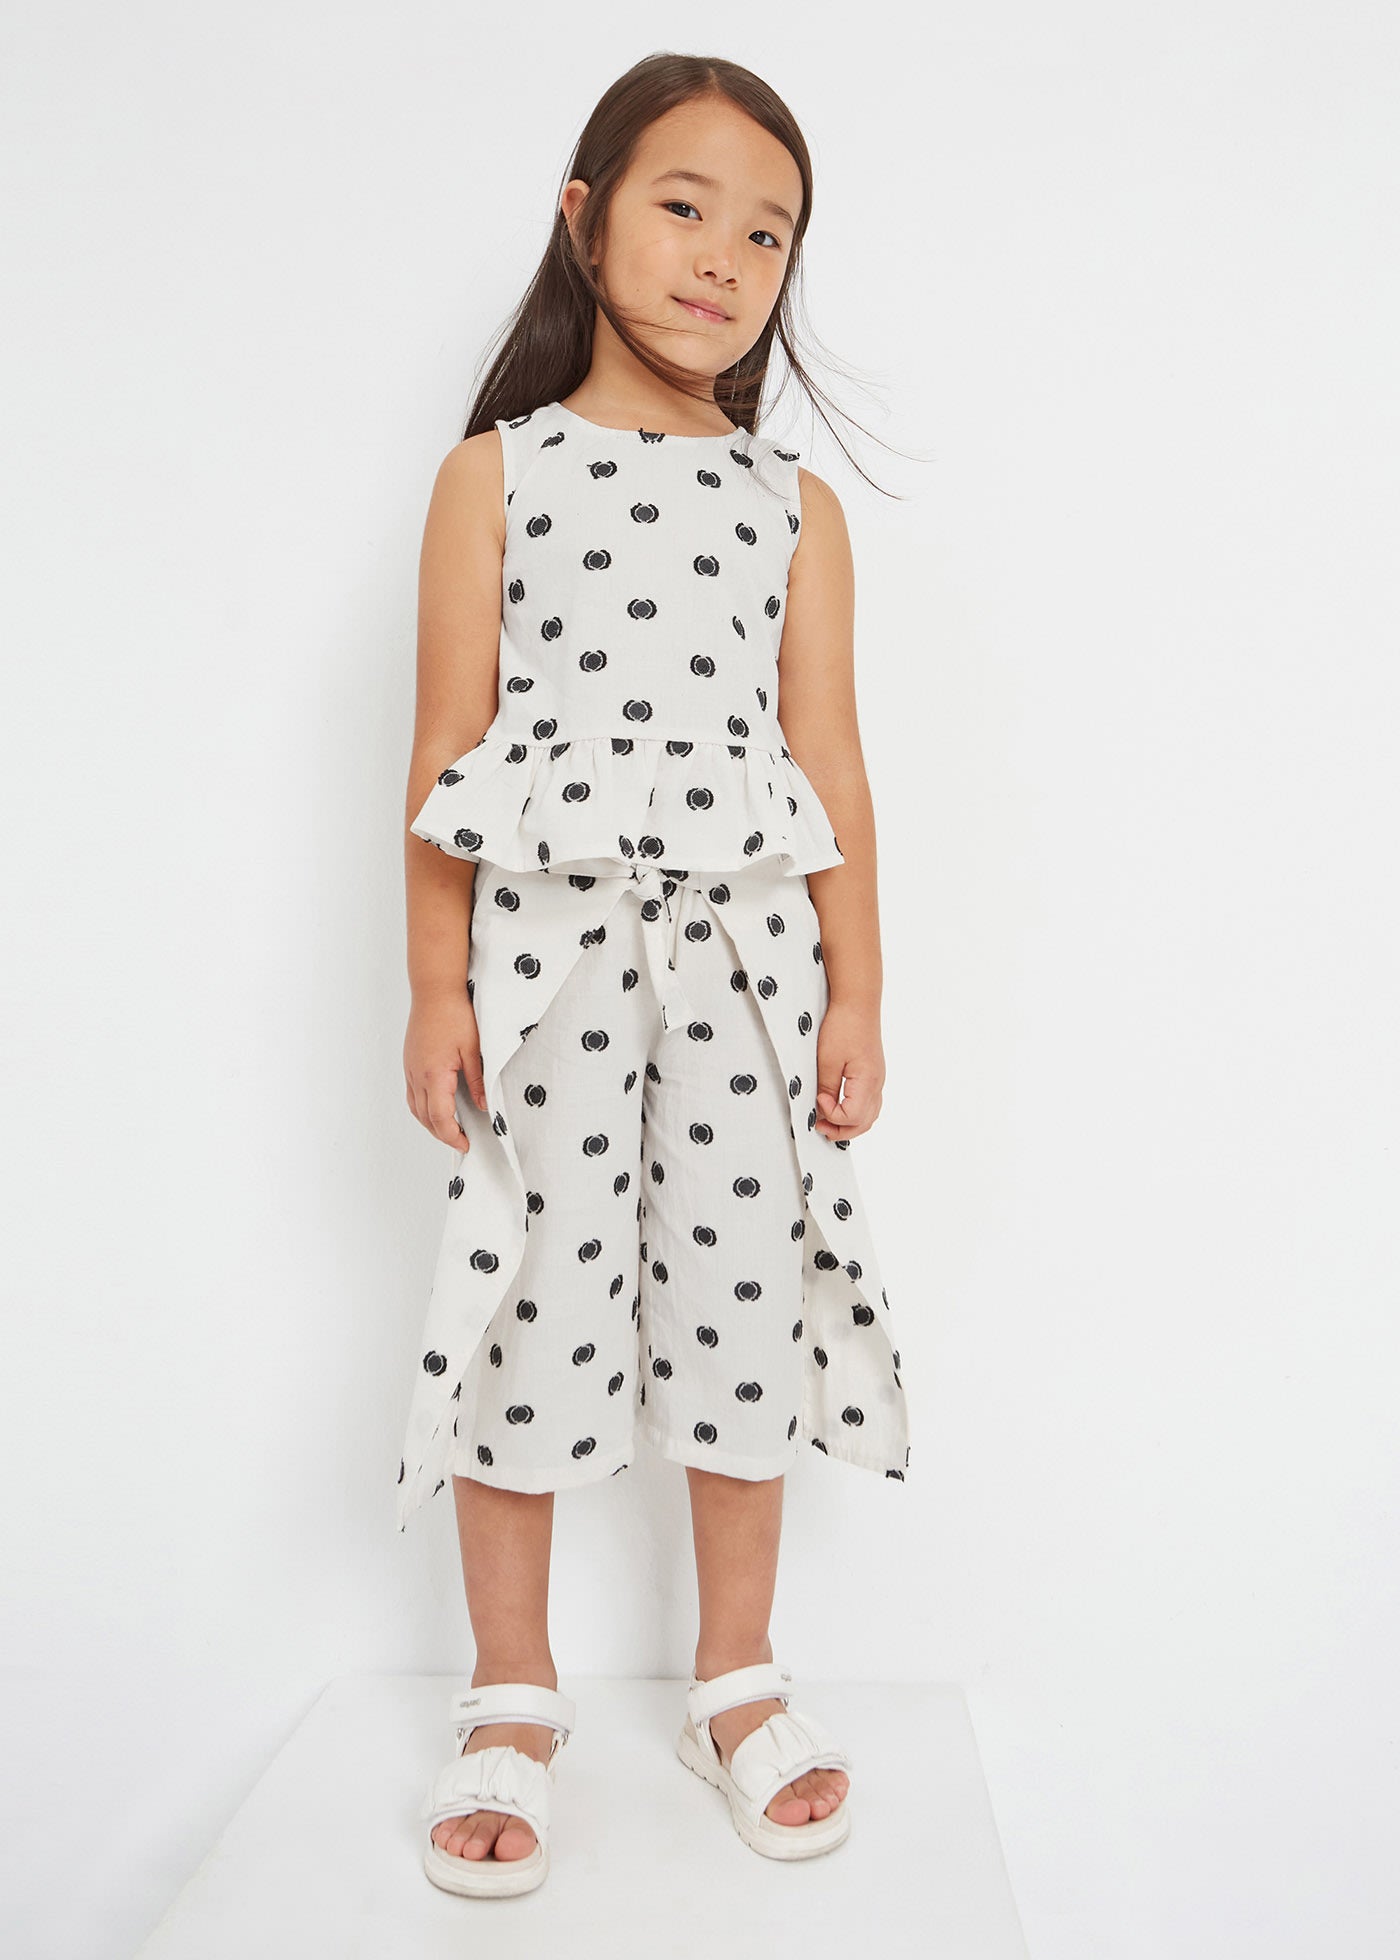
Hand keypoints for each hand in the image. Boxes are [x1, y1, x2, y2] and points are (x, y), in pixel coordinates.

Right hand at [404, 990, 487, 1149]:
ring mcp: (410, 1069)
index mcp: (434, 1075)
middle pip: (425, 1118)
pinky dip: (423, 1108)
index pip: (440, 1118)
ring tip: (449, 1130)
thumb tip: (483, 1105)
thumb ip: (478, 1080)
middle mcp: (417, 1076)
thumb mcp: (474, 1049)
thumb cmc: (454, 1014)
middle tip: (460, 1142)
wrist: (434, 991)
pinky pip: (412, 1094)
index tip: (465, 1144)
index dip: (452, 1136)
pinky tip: (436, 1107)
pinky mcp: (410, 1062)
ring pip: (416, 1108)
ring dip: (431, 1124)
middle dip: (442, 1135)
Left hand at [814, 1000, 884, 1140]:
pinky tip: (840, 1107)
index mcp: (867, 1082)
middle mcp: (877, 1085)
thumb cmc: (843, 1027)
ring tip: (827, 1120)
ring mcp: (878, 1080)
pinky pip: (870, 1103)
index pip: (852, 1116)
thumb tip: (822, 1109)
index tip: (817, 1100)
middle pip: (864, 1123)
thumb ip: (826, 1088)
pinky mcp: (873, 1074)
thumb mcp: (827, 1060)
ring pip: (869, 1116)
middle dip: (841, 1130)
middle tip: (818, 1126)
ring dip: (849, 1124)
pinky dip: (856, 1113)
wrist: (858, 1003)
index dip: (831, 1115)